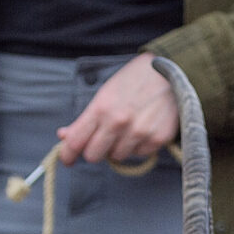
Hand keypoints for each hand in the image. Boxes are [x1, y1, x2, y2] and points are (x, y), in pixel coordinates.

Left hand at [57, 54, 179, 166]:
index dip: (68, 154)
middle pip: (94, 155)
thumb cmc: (133, 82)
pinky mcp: (157, 139)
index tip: (67, 160)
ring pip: (117, 157)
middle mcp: (119, 122)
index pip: (76, 141)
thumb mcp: (105, 94)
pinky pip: (139, 154)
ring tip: (127, 129)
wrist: (170, 73)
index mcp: (101, 108)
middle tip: (103, 139)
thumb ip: (85, 119)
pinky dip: (138, 146)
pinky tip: (143, 129)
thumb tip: (64, 136)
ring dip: (118, 147)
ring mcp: (139, 132)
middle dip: (95, 150)